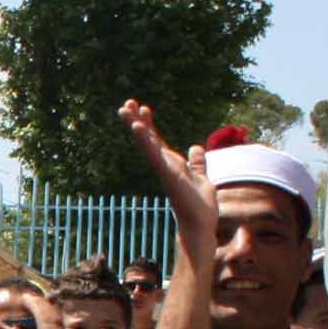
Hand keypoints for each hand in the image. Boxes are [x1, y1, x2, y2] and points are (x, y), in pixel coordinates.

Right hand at [119, 100, 217, 253]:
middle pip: (149, 139)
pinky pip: (155, 154)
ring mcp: (165, 169)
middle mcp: (165, 165)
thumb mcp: (201, 177)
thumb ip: (197, 163)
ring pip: (148, 144)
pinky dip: (146, 140)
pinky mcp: (169, 174)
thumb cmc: (199, 206)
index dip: (149, 124)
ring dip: (137, 126)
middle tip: (126, 103)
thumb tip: (195, 148)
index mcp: (172, 164)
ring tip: (126, 110)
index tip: (143, 107)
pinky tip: (138, 127)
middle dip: (137, 121)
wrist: (200, 224)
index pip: (158, 140)